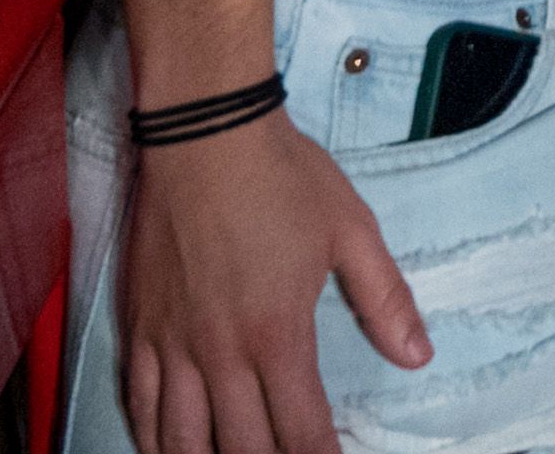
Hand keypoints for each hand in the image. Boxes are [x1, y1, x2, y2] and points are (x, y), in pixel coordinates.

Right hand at [122, 115, 427, 453]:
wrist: (204, 133)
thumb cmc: (281, 176)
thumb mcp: (352, 231)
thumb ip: (385, 299)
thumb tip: (418, 355)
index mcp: (276, 334)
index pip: (300, 430)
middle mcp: (219, 351)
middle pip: (240, 447)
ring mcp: (171, 343)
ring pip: (179, 439)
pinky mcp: (137, 326)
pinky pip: (137, 402)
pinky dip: (152, 436)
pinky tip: (166, 446)